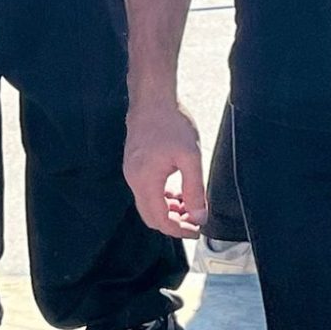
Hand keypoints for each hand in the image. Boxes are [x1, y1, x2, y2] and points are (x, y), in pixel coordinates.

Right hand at [123, 99, 208, 237]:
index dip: (179, 230)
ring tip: (190, 206)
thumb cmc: (172, 123)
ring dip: (168, 211)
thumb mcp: (190, 157)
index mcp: (145, 181)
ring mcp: (131, 172)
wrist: (152, 99)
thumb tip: (199, 216)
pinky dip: (161, 198)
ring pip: (148, 204)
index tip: (197, 230)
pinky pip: (146, 192)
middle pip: (150, 216)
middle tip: (195, 222)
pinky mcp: (134, 165)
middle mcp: (134, 180)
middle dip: (173, 224)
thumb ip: (195, 189)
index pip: (160, 219)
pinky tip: (177, 193)